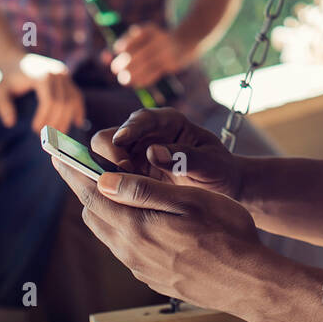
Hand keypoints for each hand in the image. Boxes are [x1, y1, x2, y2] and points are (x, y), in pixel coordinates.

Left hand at [0, 53, 84, 133]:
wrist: (15, 60)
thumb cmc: (6, 78)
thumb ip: (3, 105)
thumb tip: (10, 123)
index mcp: (42, 75)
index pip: (50, 100)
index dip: (45, 117)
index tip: (35, 130)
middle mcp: (57, 73)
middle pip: (64, 102)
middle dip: (56, 121)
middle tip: (47, 138)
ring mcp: (65, 74)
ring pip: (73, 100)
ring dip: (67, 119)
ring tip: (59, 135)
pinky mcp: (67, 78)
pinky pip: (77, 95)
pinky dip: (78, 109)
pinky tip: (78, 122)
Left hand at [53, 160, 277, 321]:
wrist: (248, 282)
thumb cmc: (227, 235)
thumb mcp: (190, 202)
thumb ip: (144, 191)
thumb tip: (103, 180)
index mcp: (136, 227)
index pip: (91, 194)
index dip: (72, 171)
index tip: (56, 153)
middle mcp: (130, 251)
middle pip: (94, 215)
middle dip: (87, 188)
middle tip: (86, 166)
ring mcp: (140, 267)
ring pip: (108, 233)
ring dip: (105, 208)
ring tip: (112, 189)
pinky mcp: (152, 277)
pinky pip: (125, 248)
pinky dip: (122, 227)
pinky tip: (142, 220)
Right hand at [91, 107, 241, 198]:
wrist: (220, 186)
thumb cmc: (218, 169)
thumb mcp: (210, 163)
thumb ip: (185, 157)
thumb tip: (153, 152)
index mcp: (168, 122)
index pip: (141, 119)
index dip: (129, 129)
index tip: (121, 140)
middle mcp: (145, 135)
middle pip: (108, 137)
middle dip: (109, 155)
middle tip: (122, 174)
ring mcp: (133, 155)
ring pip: (102, 161)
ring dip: (106, 175)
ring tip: (123, 191)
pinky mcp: (128, 175)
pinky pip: (109, 180)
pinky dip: (110, 189)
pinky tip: (120, 202)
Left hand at [109, 24, 188, 89]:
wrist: (184, 42)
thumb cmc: (155, 42)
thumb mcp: (142, 38)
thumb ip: (122, 46)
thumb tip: (104, 58)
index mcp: (150, 29)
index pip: (135, 36)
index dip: (124, 44)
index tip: (117, 50)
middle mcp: (160, 39)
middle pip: (141, 54)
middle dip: (126, 63)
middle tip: (116, 69)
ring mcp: (167, 52)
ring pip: (147, 66)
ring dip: (133, 74)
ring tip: (124, 79)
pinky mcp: (172, 64)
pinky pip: (155, 74)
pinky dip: (144, 80)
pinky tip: (136, 83)